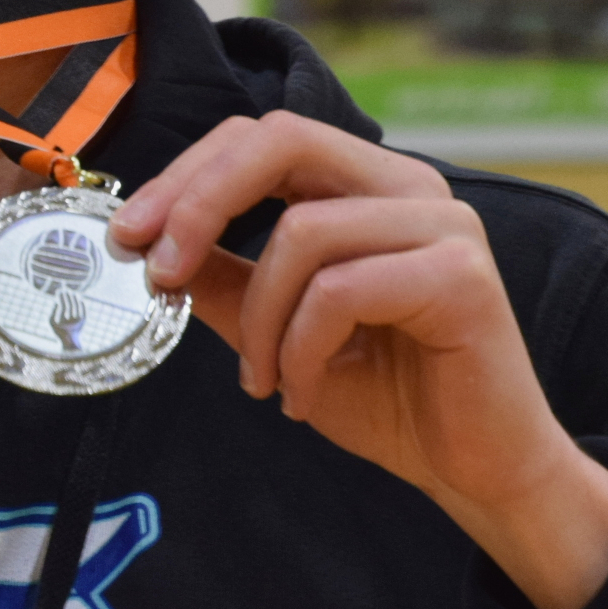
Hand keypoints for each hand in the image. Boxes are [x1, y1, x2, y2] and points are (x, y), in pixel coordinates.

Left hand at [110, 115, 607, 608]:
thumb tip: (146, 243)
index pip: (261, 137)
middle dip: (198, 202)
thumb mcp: (279, 330)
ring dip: (261, 319)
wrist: (478, 471)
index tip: (128, 234)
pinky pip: (341, 290)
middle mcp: (409, 184)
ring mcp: (443, 224)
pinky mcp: (460, 276)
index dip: (186, 175)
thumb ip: (224, 280)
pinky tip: (301, 396)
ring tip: (262, 381)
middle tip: (156, 272)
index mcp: (366, 183)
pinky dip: (301, 350)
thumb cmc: (389, 396)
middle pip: (280, 140)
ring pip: (302, 231)